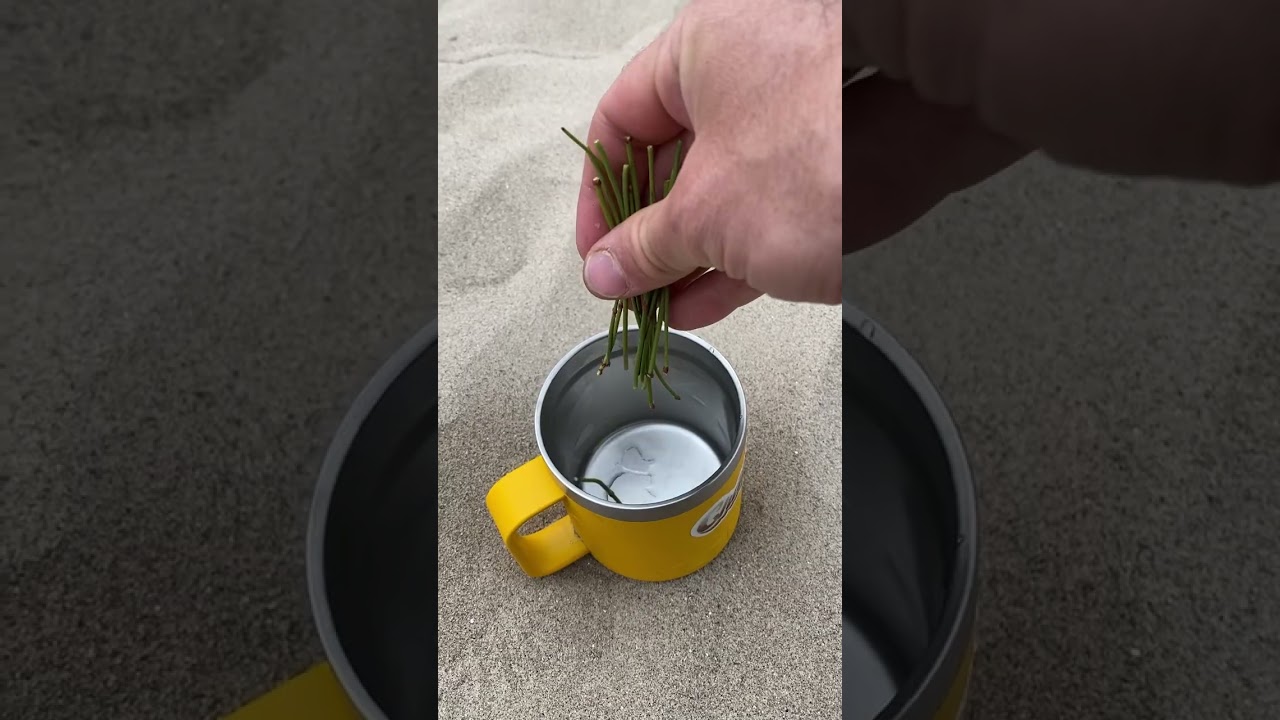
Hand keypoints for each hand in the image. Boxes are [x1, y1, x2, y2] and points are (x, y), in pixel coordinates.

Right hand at [573, 0, 841, 329]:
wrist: (939, 145)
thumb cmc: (822, 150)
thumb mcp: (706, 214)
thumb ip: (647, 246)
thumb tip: (610, 267)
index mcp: (695, 50)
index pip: (618, 122)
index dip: (598, 196)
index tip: (598, 252)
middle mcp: (742, 70)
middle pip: (671, 159)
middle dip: (650, 236)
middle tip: (633, 286)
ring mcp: (790, 114)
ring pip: (719, 189)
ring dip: (690, 254)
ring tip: (667, 306)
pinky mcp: (828, 158)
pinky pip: (762, 204)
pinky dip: (734, 250)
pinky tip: (708, 299)